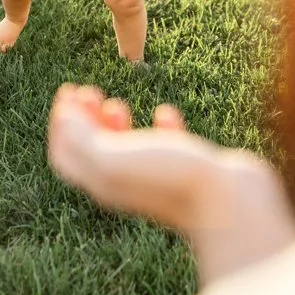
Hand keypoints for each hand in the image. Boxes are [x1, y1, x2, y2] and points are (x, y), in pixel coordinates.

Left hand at [48, 83, 214, 230]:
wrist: (232, 203)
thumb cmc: (171, 179)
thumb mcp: (116, 159)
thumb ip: (84, 140)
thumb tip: (62, 118)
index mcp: (104, 183)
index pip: (66, 156)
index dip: (61, 124)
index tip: (68, 91)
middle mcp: (127, 184)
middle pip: (92, 153)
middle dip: (84, 119)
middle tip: (88, 90)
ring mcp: (160, 177)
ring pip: (128, 150)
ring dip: (115, 124)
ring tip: (116, 103)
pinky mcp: (191, 170)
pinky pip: (170, 147)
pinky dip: (162, 128)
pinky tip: (165, 113)